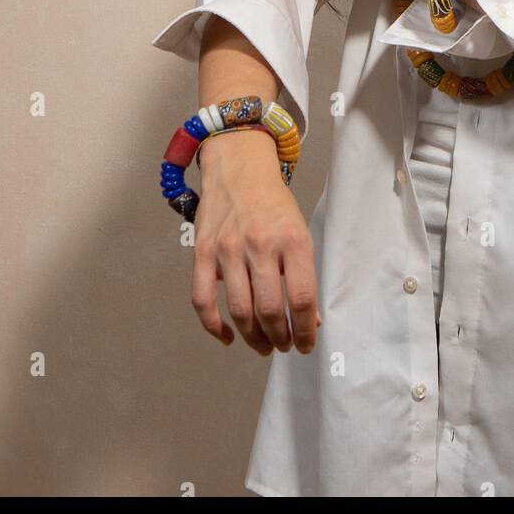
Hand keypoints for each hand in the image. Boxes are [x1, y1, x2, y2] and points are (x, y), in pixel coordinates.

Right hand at [191, 127, 321, 355]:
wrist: (239, 167)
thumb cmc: (273, 204)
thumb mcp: (299, 232)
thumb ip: (303, 275)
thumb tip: (310, 321)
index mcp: (292, 239)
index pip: (302, 298)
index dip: (305, 330)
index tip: (306, 343)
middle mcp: (260, 244)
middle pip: (269, 310)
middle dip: (280, 337)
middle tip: (284, 345)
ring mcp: (228, 248)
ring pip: (239, 310)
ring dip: (253, 337)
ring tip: (264, 344)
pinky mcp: (203, 252)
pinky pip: (203, 300)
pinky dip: (214, 326)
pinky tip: (228, 336)